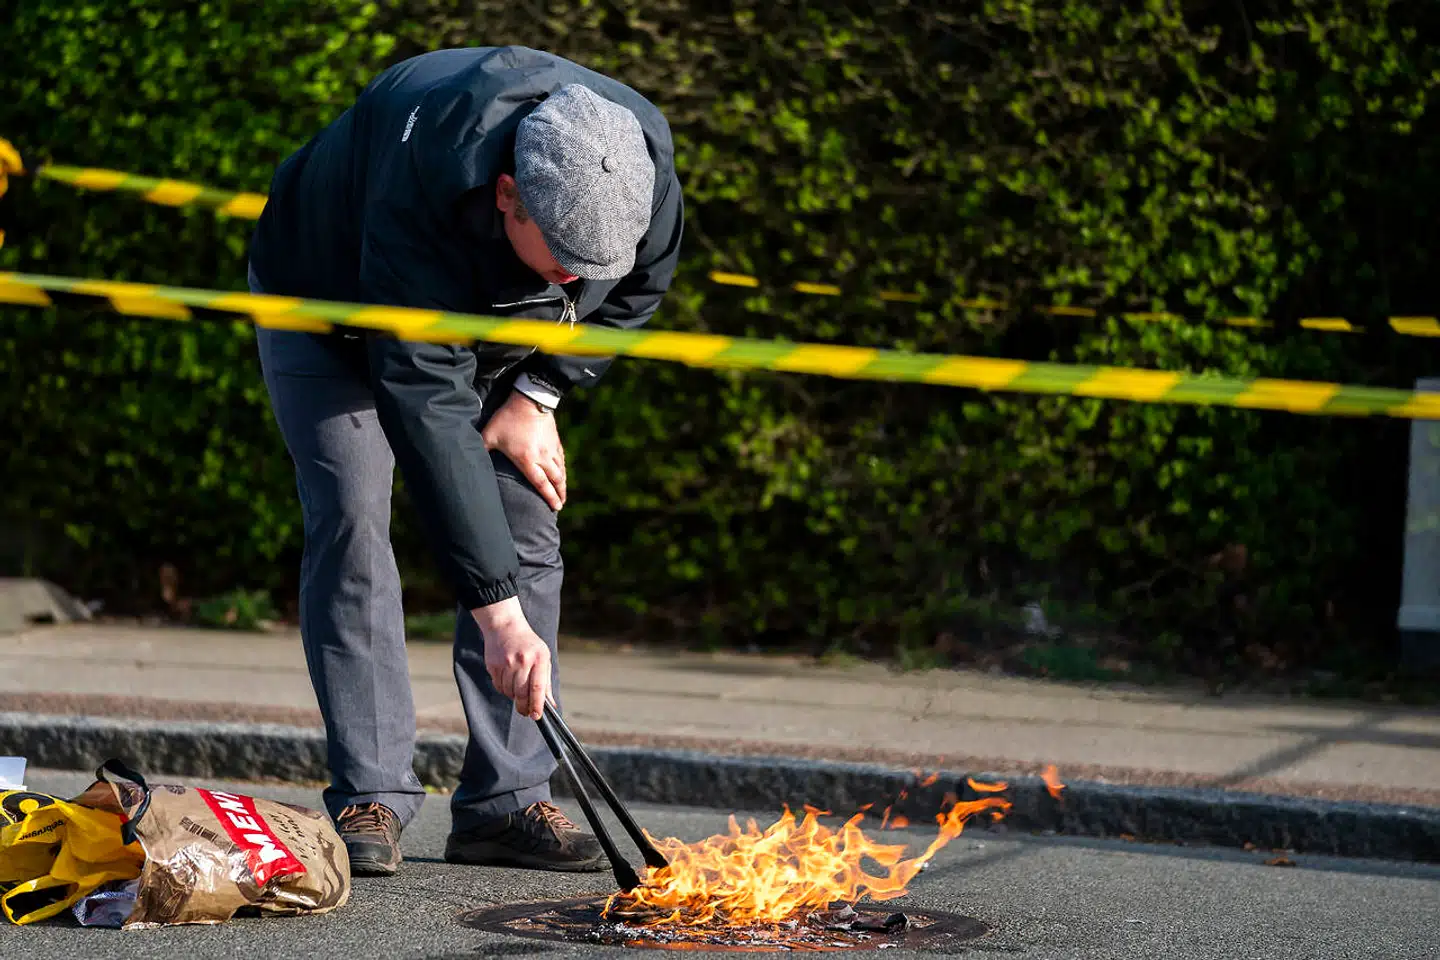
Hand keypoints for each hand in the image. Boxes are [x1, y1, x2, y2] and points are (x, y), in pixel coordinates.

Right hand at [473, 598, 550, 719]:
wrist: (505, 626)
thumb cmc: (529, 645)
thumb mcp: (543, 658)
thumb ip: (546, 682)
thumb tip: (550, 705)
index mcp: (539, 658)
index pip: (537, 687)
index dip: (537, 705)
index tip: (536, 716)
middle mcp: (522, 660)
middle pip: (521, 693)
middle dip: (524, 707)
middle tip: (526, 712)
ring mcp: (506, 662)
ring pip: (509, 692)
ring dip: (513, 697)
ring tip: (517, 689)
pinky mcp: (493, 665)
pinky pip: (499, 686)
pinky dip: (504, 689)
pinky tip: (508, 680)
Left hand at [482, 390, 565, 509]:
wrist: (529, 399)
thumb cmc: (507, 418)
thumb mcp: (489, 435)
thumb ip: (481, 449)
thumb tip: (469, 461)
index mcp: (527, 459)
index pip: (540, 483)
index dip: (549, 497)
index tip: (555, 507)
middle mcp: (542, 456)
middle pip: (555, 480)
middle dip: (559, 494)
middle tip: (560, 505)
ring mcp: (551, 448)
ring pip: (561, 470)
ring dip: (563, 483)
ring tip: (563, 493)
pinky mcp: (556, 440)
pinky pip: (562, 459)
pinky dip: (563, 468)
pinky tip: (562, 473)